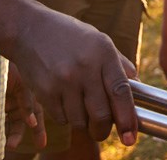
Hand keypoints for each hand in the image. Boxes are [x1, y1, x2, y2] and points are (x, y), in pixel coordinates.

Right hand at [9, 9, 138, 145]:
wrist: (28, 29)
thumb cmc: (68, 35)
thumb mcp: (98, 40)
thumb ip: (118, 63)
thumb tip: (137, 85)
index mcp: (103, 53)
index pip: (121, 92)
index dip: (128, 118)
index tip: (130, 137)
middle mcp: (85, 68)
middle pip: (101, 114)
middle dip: (103, 130)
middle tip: (102, 130)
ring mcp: (64, 81)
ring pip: (80, 121)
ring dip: (83, 123)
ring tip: (80, 108)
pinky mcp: (45, 91)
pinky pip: (61, 118)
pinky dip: (66, 117)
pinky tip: (64, 101)